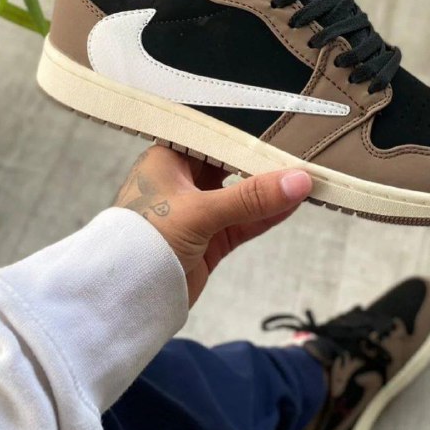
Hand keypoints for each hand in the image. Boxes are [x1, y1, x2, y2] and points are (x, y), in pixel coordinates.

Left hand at [114, 146, 312, 306]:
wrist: (124, 299)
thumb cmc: (144, 241)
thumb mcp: (199, 211)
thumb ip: (251, 197)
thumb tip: (297, 180)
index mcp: (167, 160)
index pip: (213, 140)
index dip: (244, 136)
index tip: (279, 131)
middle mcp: (182, 182)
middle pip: (231, 167)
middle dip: (262, 164)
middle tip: (298, 154)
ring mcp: (197, 213)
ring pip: (241, 197)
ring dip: (269, 193)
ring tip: (305, 180)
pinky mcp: (209, 240)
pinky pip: (243, 222)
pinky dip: (266, 215)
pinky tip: (292, 204)